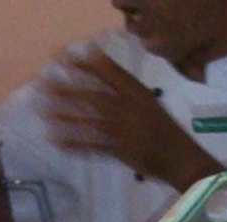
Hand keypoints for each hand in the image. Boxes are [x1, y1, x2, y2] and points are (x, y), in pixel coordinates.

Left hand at [42, 49, 218, 189]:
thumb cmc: (164, 130)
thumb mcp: (147, 102)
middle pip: (93, 96)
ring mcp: (126, 131)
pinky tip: (57, 140)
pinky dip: (75, 144)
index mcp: (138, 93)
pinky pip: (94, 146)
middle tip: (42, 85)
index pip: (108, 73)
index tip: (61, 57)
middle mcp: (131, 108)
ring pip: (90, 120)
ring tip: (43, 112)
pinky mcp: (123, 151)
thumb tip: (98, 66)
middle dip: (67, 90)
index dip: (84, 64)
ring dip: (65, 116)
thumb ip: (124, 87)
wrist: (183, 160)